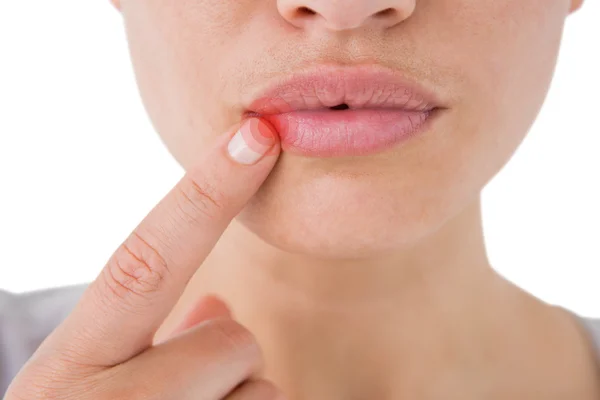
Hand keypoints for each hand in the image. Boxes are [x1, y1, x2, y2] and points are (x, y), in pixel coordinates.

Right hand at [5, 118, 284, 399]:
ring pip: (262, 387)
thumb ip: (154, 337)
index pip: (144, 262)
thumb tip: (221, 305)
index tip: (256, 136)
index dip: (205, 194)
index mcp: (68, 366)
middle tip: (183, 390)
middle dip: (225, 354)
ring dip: (236, 397)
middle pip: (233, 338)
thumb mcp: (90, 385)